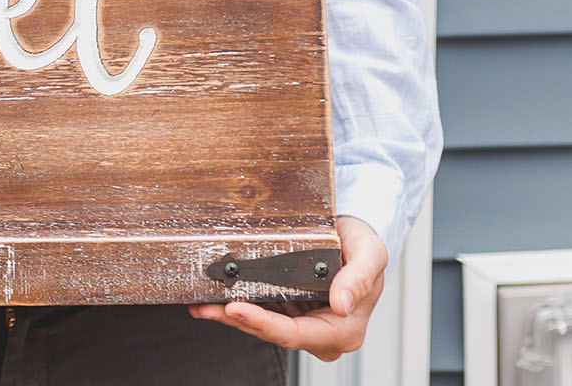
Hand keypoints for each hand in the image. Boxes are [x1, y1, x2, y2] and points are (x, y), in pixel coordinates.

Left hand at [188, 216, 387, 361]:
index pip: (294, 334)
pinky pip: (261, 314)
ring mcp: (304, 324)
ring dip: (231, 316)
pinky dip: (237, 307)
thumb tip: (341, 305)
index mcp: (343, 329)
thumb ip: (359, 278)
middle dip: (237, 320)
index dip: (262, 324)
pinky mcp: (290, 312)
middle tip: (207, 307)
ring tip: (201, 305)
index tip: (236, 308)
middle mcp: (322, 333)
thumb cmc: (363, 246)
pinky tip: (213, 300)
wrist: (355, 236)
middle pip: (272, 333)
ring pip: (262, 326)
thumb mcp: (370, 254)